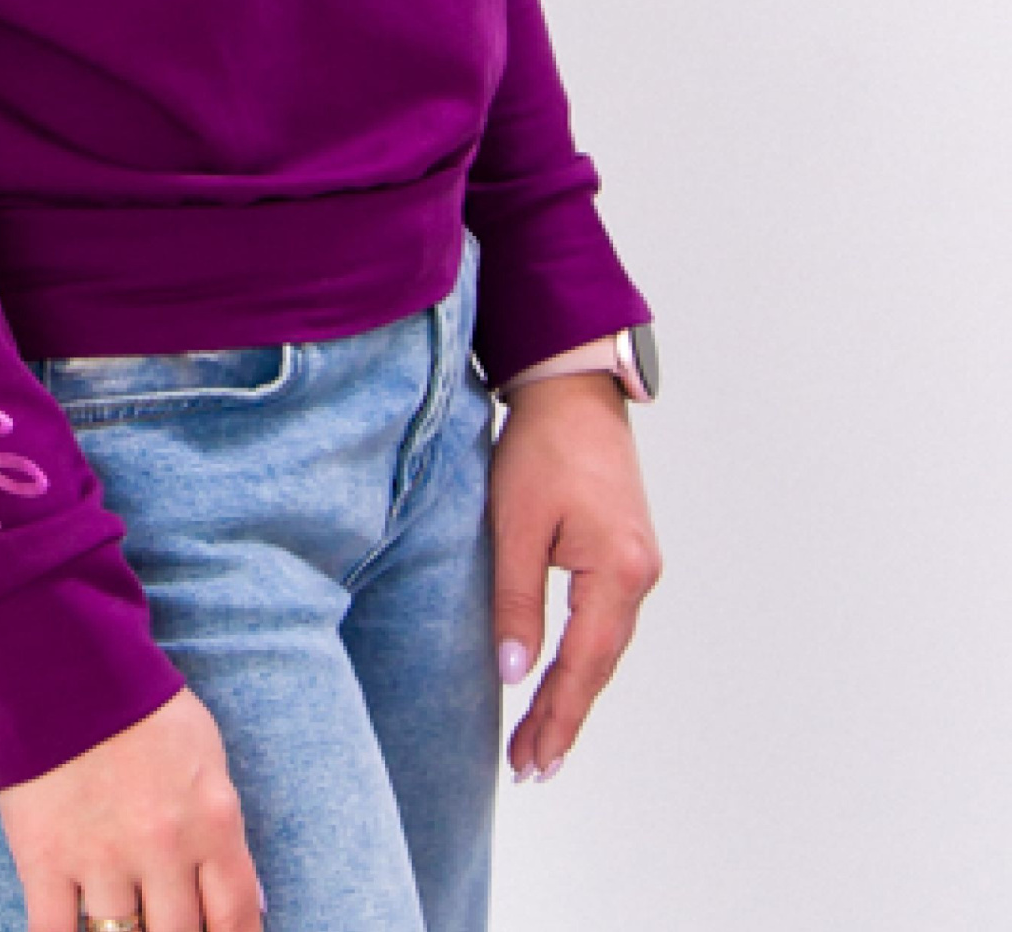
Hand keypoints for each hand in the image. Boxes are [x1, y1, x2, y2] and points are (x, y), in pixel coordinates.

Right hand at [0, 682, 265, 931]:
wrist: (59, 657)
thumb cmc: (139, 704)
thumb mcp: (206, 755)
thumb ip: (226, 832)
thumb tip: (251, 906)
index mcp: (211, 820)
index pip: (236, 919)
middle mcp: (163, 847)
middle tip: (162, 923)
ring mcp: (102, 857)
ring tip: (123, 925)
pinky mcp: (44, 859)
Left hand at [489, 371, 662, 780]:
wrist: (573, 386)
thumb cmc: (542, 444)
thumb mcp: (514, 522)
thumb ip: (515, 599)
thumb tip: (514, 672)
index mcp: (617, 569)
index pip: (583, 664)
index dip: (556, 717)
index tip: (532, 762)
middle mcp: (639, 574)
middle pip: (600, 665)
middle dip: (564, 718)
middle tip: (531, 768)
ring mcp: (638, 563)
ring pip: (604, 647)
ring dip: (573, 693)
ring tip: (539, 739)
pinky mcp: (625, 551)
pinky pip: (605, 621)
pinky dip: (582, 657)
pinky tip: (561, 677)